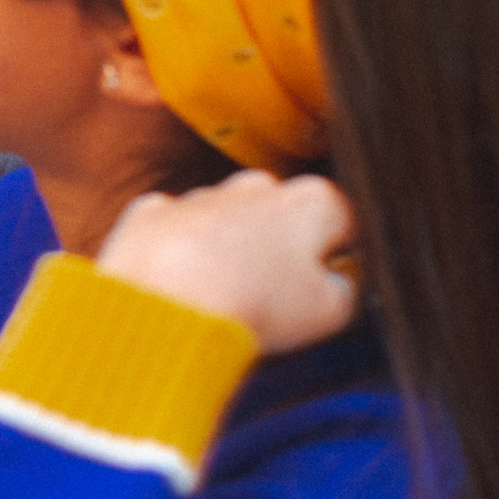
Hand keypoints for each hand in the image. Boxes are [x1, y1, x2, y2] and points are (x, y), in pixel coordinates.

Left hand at [94, 170, 357, 353]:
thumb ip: (346, 287)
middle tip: (268, 296)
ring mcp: (201, 196)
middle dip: (278, 247)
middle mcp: (255, 186)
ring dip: (226, 248)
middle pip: (280, 216)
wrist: (166, 309)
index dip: (335, 260)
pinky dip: (178, 250)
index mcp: (310, 201)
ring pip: (225, 219)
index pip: (342, 223)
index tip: (320, 288)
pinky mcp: (152, 213)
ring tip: (220, 295)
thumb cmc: (255, 308)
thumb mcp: (330, 312)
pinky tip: (179, 281)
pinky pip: (174, 228)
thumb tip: (338, 279)